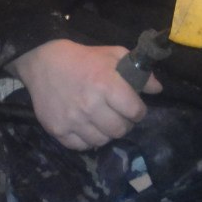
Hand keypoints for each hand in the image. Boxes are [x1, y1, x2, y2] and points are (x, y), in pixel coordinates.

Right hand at [8, 38, 161, 150]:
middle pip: (120, 130)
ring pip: (102, 140)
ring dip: (107, 133)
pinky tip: (88, 128)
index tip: (136, 109)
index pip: (134, 111)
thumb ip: (139, 73)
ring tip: (105, 123)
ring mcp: (73, 119)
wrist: (45, 63)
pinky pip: (81, 146)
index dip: (139, 112)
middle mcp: (90, 105)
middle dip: (125, 124)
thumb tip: (157, 89)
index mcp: (106, 84)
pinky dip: (88, 140)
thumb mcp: (114, 56)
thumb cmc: (85, 58)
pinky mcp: (57, 129)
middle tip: (121, 117)